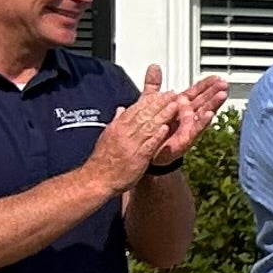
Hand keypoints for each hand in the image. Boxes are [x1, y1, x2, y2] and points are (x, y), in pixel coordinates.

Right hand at [90, 66, 195, 189]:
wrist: (96, 179)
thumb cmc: (103, 160)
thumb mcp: (107, 136)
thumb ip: (116, 122)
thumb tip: (121, 109)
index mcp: (117, 127)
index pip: (136, 109)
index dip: (150, 100)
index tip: (161, 93)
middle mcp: (124, 132)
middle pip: (144, 114)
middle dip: (160, 103)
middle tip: (173, 94)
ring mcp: (131, 144)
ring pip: (148, 126)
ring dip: (163, 115)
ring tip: (175, 106)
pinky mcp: (137, 157)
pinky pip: (148, 144)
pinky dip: (156, 136)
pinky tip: (165, 128)